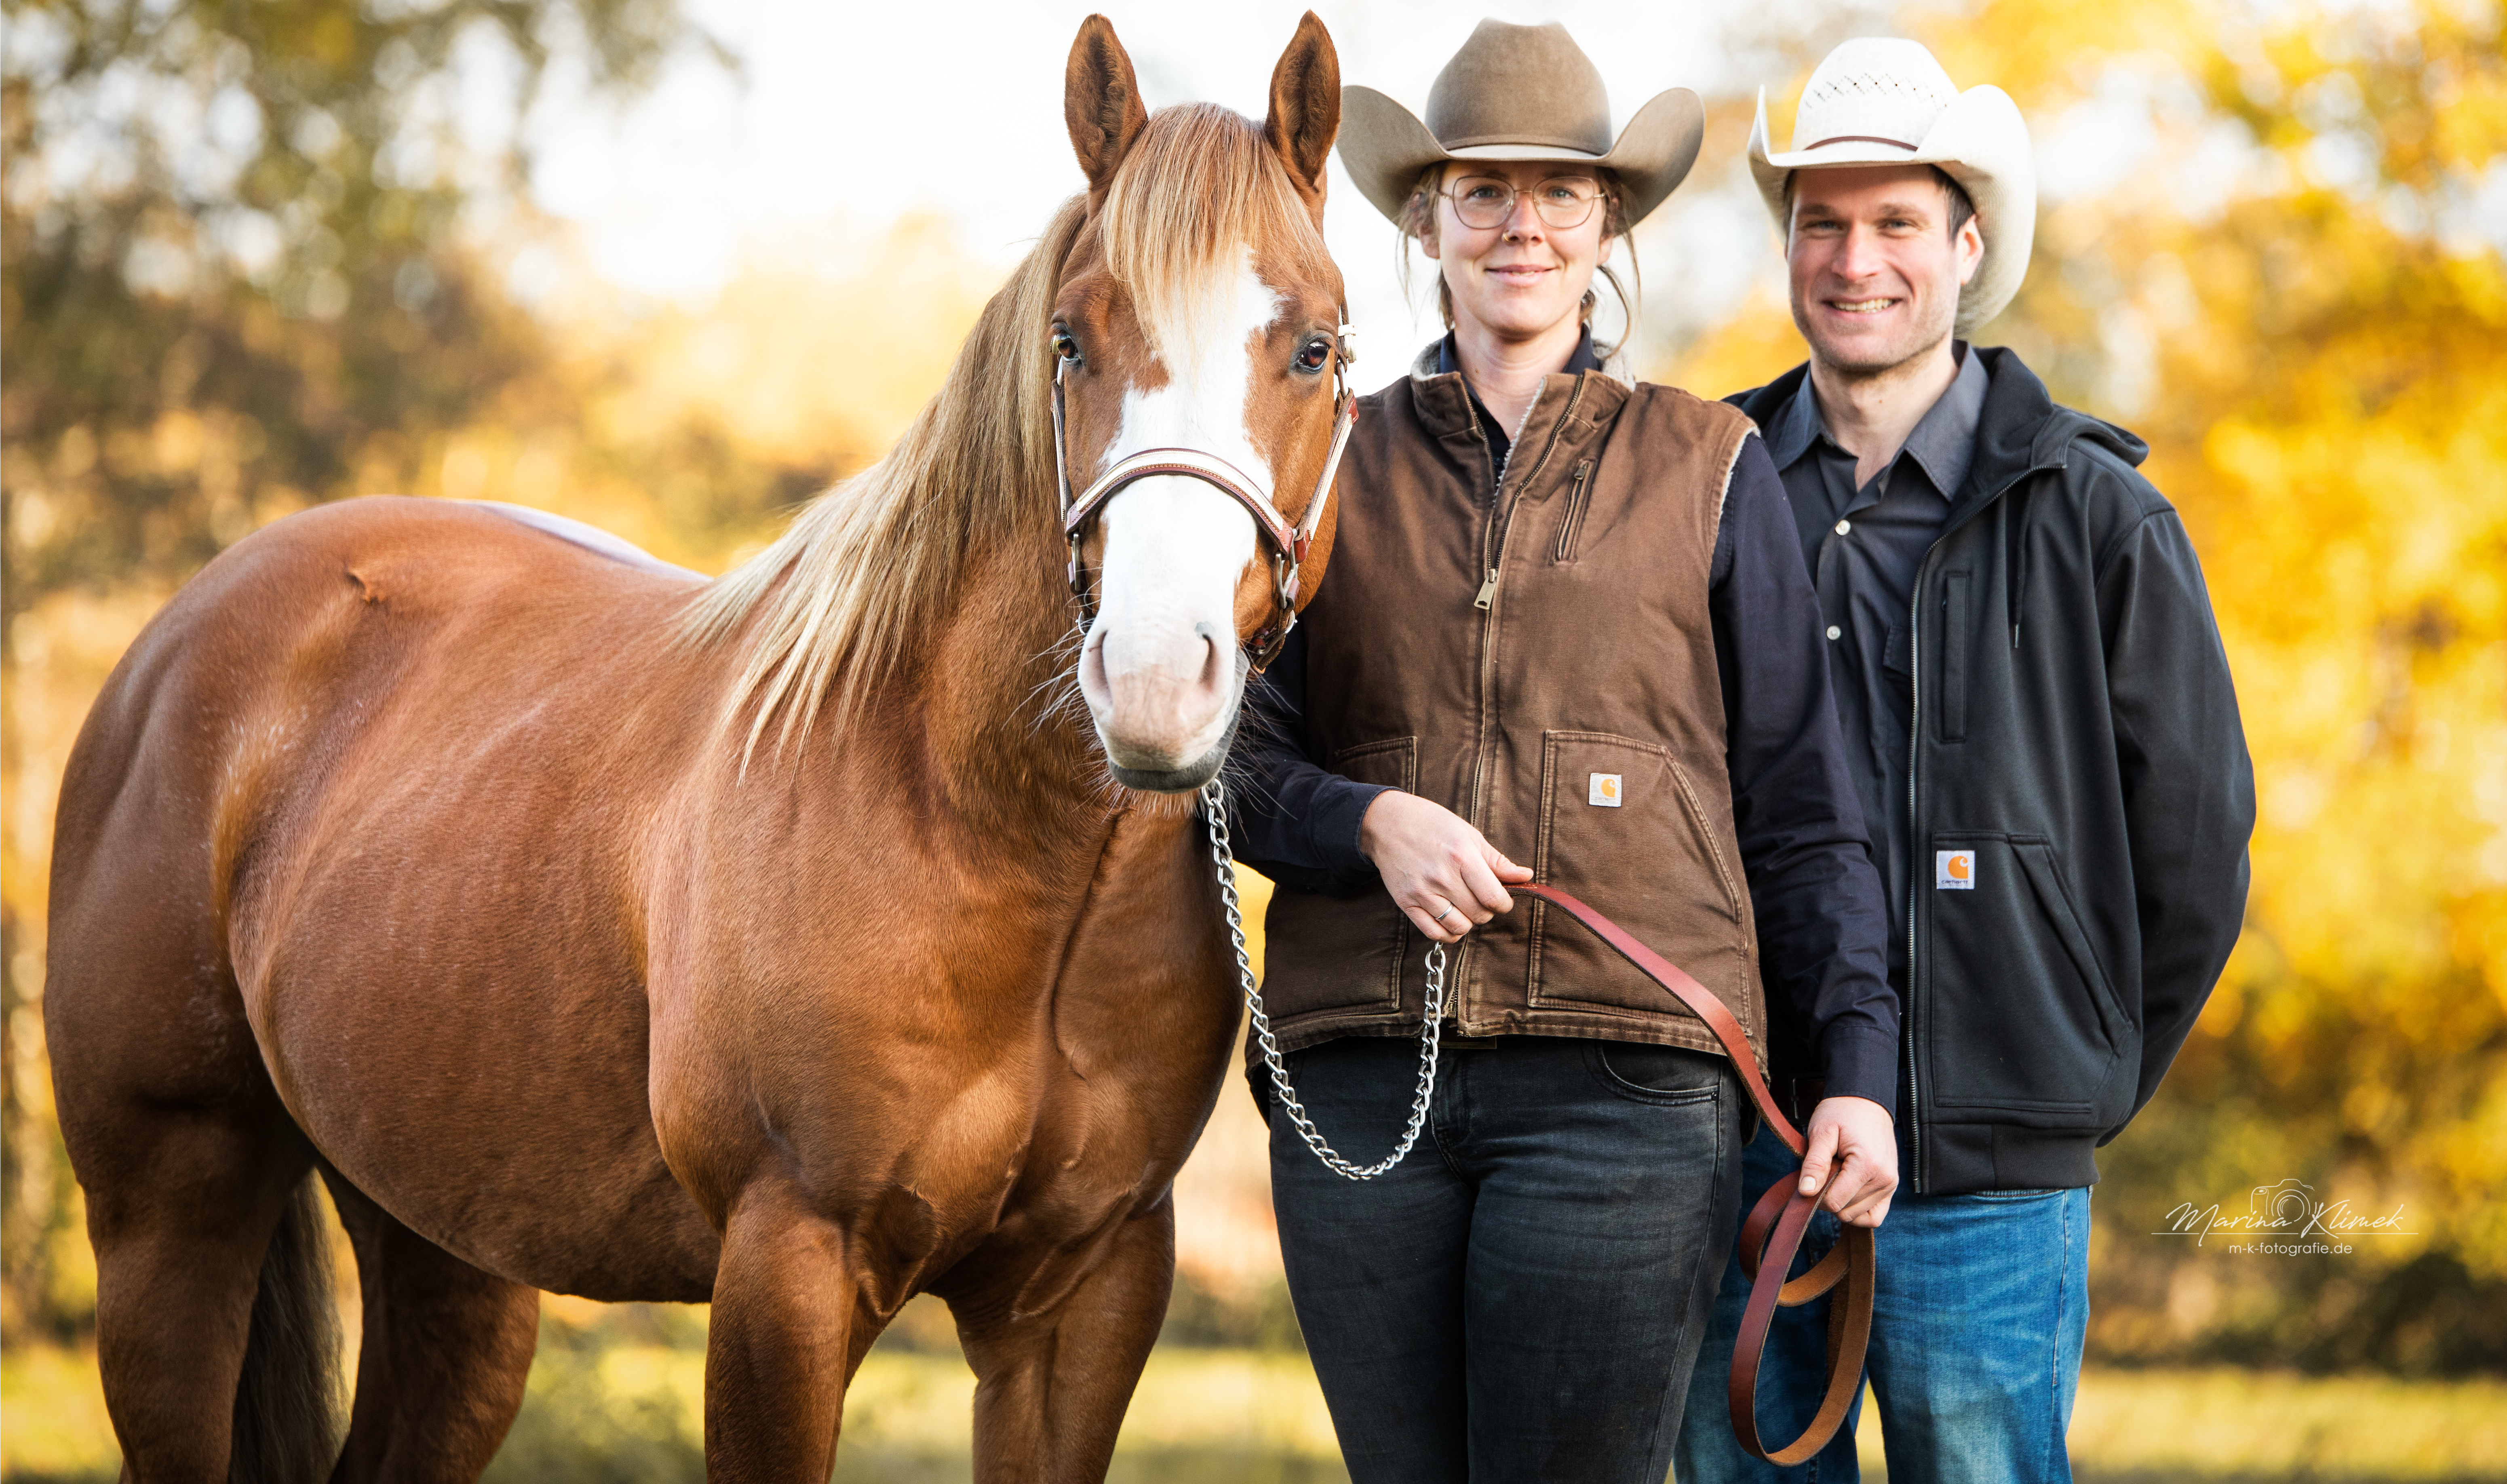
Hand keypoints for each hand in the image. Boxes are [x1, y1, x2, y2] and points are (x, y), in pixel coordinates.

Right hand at [1357, 791, 1533, 943]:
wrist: (1387, 823)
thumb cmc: (1432, 825)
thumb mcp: (1469, 835)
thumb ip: (1497, 861)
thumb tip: (1526, 876)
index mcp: (1461, 857)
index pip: (1494, 898)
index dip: (1504, 903)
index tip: (1501, 898)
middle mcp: (1441, 877)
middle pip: (1479, 914)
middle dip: (1486, 910)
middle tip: (1480, 897)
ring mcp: (1421, 892)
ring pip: (1459, 927)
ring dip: (1468, 921)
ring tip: (1465, 906)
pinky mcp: (1406, 903)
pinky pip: (1433, 933)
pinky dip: (1448, 933)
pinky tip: (1451, 920)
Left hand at [1799, 1095, 1896, 1227]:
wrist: (1865, 1102)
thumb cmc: (1842, 1113)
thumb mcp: (1822, 1132)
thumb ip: (1814, 1163)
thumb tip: (1806, 1192)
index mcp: (1868, 1165)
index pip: (1834, 1202)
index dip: (1816, 1194)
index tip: (1814, 1175)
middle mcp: (1884, 1180)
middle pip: (1845, 1211)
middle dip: (1828, 1195)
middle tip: (1828, 1169)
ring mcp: (1890, 1185)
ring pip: (1856, 1216)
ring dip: (1842, 1200)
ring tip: (1839, 1173)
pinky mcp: (1891, 1188)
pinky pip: (1874, 1217)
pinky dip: (1857, 1211)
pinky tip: (1847, 1193)